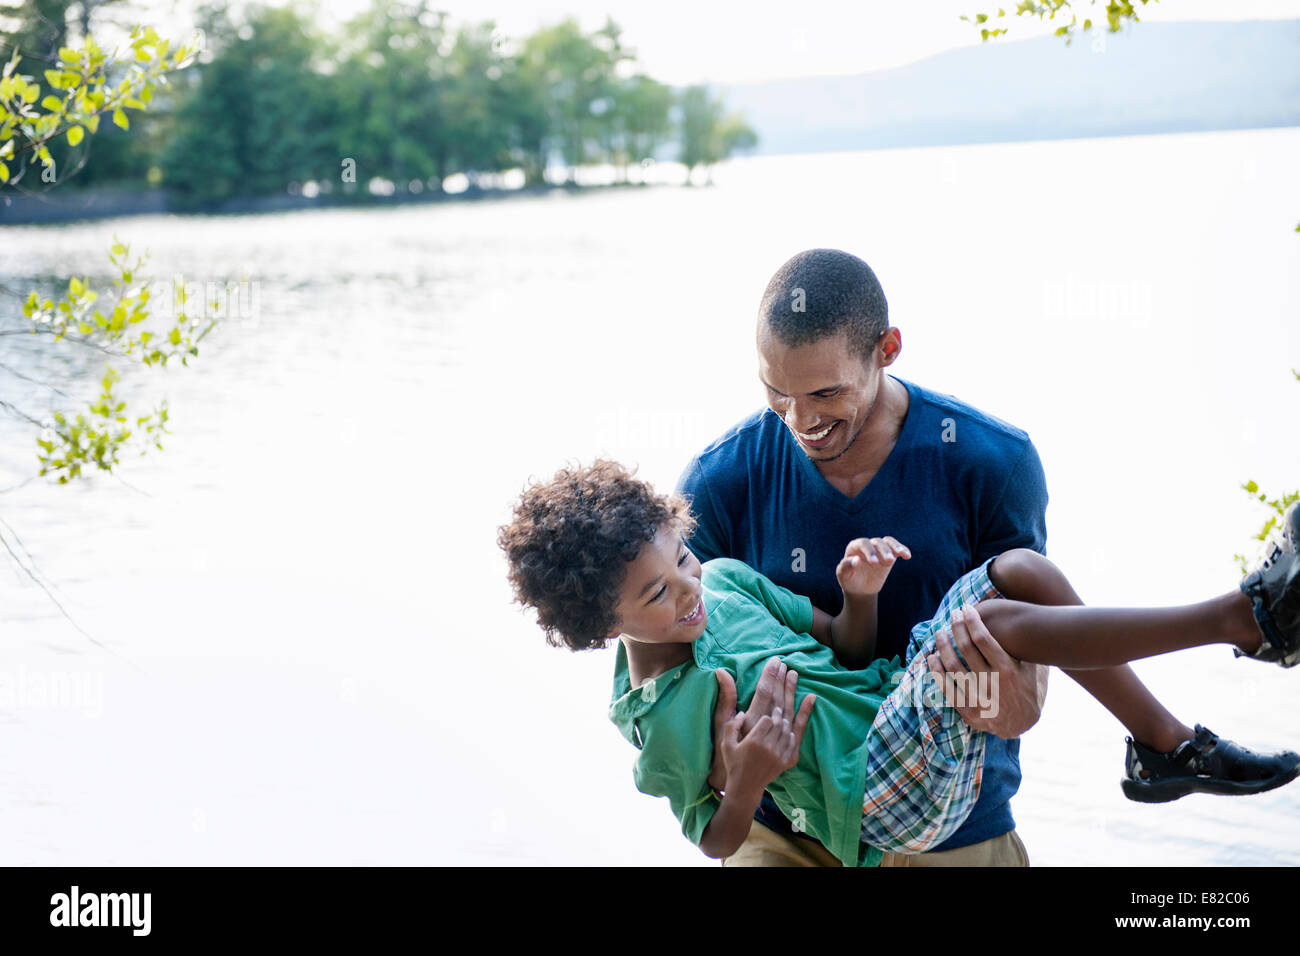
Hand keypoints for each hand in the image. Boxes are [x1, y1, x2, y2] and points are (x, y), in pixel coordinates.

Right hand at [709, 658, 815, 791]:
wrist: (746, 786)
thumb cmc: (732, 760)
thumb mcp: (724, 740)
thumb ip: (731, 723)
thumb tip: (742, 709)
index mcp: (753, 740)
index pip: (765, 712)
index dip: (768, 692)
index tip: (772, 673)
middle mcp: (770, 746)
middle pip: (779, 709)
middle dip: (781, 685)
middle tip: (784, 665)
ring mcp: (782, 751)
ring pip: (789, 718)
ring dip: (791, 694)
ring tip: (793, 674)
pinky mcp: (790, 756)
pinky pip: (800, 732)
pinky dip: (805, 713)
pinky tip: (810, 696)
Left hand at [836, 536, 910, 598]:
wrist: (860, 589)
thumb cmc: (849, 580)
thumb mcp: (843, 575)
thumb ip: (846, 567)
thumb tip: (857, 560)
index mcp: (854, 547)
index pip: (863, 543)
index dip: (869, 551)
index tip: (874, 563)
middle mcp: (867, 545)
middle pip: (877, 542)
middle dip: (884, 551)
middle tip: (889, 561)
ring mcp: (879, 549)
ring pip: (888, 542)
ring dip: (895, 547)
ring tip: (902, 554)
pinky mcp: (889, 555)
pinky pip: (896, 549)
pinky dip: (902, 550)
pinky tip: (907, 555)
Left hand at [926, 605, 1047, 737]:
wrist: (1023, 725)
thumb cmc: (1027, 689)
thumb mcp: (1031, 668)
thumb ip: (1021, 648)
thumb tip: (1016, 620)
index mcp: (1008, 670)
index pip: (983, 638)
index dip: (972, 620)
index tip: (966, 608)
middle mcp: (992, 683)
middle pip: (966, 648)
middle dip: (957, 626)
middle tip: (952, 614)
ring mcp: (979, 699)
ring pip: (953, 666)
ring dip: (943, 646)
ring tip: (939, 632)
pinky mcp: (968, 711)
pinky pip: (947, 689)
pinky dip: (937, 672)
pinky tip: (932, 658)